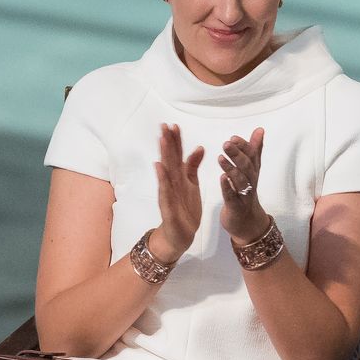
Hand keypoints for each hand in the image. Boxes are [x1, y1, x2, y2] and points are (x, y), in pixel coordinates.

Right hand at [150, 123, 204, 262]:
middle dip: (167, 142)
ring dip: (164, 155)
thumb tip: (199, 147)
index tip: (174, 124)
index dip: (176, 141)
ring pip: (166, 172)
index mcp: (179, 178)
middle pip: (169, 159)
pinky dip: (162, 179)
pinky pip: (165, 191)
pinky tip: (160, 167)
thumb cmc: (185, 208)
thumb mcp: (192, 185)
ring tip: (162, 140)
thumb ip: (193, 167)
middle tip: (164, 125)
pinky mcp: (168, 206)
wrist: (180, 234)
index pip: (177, 155)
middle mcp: (171, 183)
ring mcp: (168, 194)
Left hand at [218, 127, 269, 242]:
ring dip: (231, 169)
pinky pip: (232, 197)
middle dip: (238, 154)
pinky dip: (228, 188)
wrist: (248, 223)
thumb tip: (260, 130)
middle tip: (227, 143)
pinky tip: (222, 179)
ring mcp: (244, 195)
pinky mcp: (236, 207)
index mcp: (252, 172)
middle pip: (247, 166)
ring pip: (241, 181)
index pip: (251, 156)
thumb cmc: (246, 193)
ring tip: (221, 158)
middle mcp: (251, 182)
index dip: (244, 146)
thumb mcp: (252, 170)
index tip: (234, 137)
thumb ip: (255, 150)